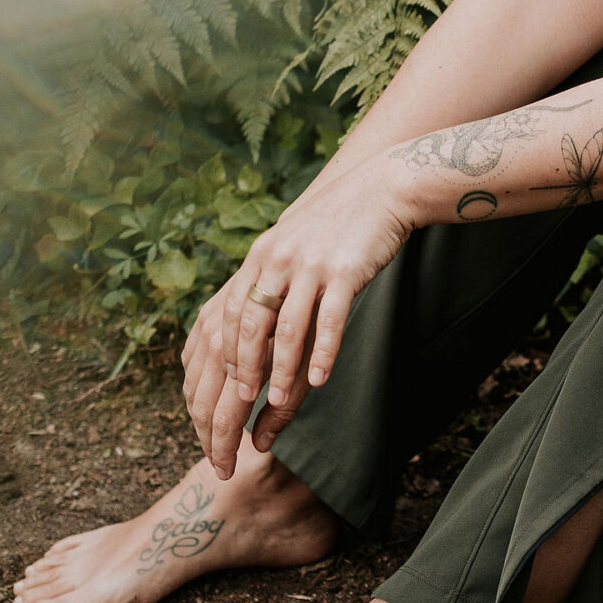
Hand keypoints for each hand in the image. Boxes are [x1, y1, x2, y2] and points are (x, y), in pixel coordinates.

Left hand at [182, 159, 418, 477]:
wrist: (380, 189)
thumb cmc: (334, 228)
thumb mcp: (289, 248)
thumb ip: (267, 286)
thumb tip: (248, 335)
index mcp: (258, 260)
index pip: (227, 321)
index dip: (224, 363)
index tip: (222, 403)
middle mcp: (276, 261)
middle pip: (248, 330)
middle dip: (242, 379)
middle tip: (242, 413)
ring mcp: (310, 265)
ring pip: (287, 328)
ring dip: (280, 370)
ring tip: (278, 403)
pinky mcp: (345, 270)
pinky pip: (330, 319)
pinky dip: (322, 352)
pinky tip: (320, 379)